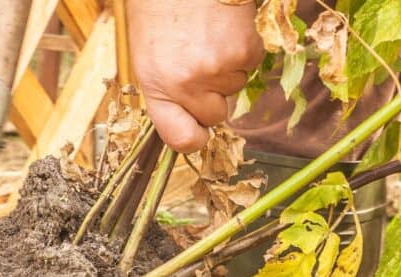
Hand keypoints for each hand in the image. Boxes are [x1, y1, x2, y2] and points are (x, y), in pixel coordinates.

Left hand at [127, 0, 262, 152]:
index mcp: (156, 86)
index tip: (198, 131)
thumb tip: (191, 121)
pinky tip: (225, 26)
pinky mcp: (245, 51)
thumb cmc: (160, 7)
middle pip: (216, 116)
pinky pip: (251, 64)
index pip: (181, 139)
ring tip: (209, 35)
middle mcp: (186, 84)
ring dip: (227, 67)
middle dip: (213, 95)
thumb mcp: (148, 54)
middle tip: (200, 61)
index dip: (194, 137)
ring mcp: (217, 69)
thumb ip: (167, 92)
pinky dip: (243, 47)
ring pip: (236, 87)